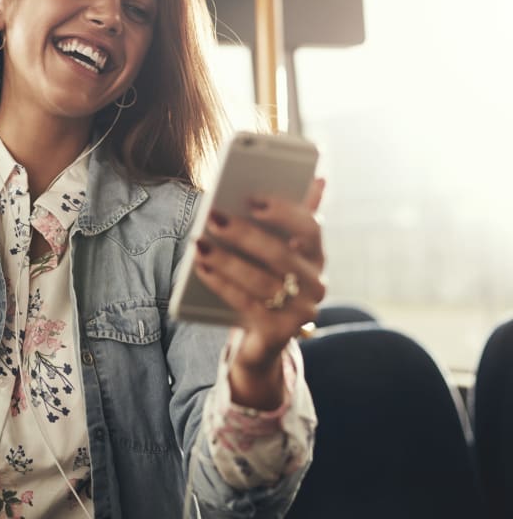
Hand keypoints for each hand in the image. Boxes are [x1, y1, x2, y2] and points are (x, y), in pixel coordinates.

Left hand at [193, 178, 326, 407]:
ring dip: (227, 261)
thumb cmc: (267, 281)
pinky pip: (247, 305)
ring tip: (200, 244)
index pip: (310, 228)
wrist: (263, 338)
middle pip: (281, 255)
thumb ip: (289, 217)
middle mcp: (316, 284)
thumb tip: (318, 179)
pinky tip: (201, 268)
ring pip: (262, 282)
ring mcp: (301, 311)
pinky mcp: (280, 332)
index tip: (253, 199)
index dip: (284, 212)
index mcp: (316, 256)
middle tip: (213, 217)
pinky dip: (221, 284)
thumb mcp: (278, 249)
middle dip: (245, 234)